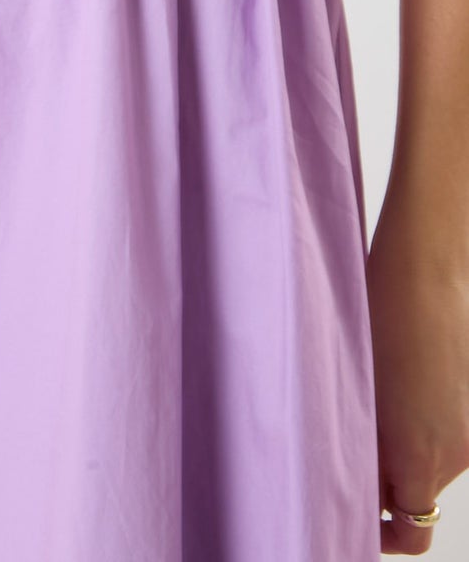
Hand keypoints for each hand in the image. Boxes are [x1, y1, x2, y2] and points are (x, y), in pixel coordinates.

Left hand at [368, 194, 468, 552]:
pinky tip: (401, 389)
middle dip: (389, 489)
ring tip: (372, 409)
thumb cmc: (375, 319)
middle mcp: (454, 454)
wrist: (425, 270)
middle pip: (420, 498)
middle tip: (351, 459)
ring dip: (407, 453)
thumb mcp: (357, 392)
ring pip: (434, 465)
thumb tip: (360, 481)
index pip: (412, 534)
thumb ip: (362, 448)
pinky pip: (448, 437)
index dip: (382, 534)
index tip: (354, 518)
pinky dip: (426, 428)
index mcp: (417, 457)